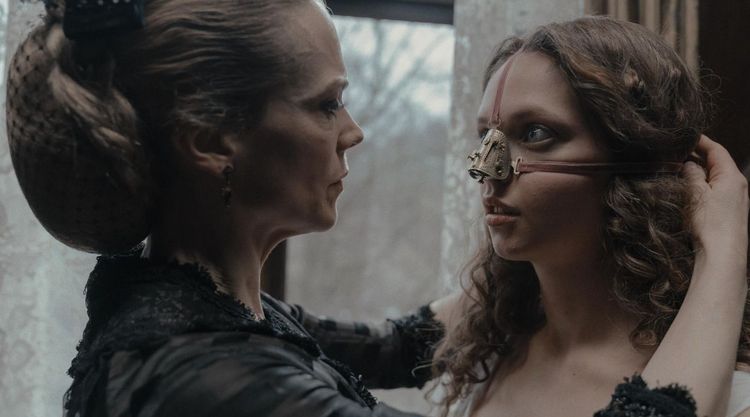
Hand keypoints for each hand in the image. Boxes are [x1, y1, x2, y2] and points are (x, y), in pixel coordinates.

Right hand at [683, 135, 748, 257]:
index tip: (685, 137)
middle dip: (697, 157)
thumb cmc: (711, 224)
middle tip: (676, 154)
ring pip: (715, 178)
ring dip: (698, 173)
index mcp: (731, 176)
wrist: (723, 254)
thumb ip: (691, 174)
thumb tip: (687, 164)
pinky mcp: (730, 212)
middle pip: (717, 163)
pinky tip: (689, 192)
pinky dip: (702, 187)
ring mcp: (735, 199)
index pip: (716, 150)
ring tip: (678, 172)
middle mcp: (737, 185)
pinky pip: (715, 192)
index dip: (700, 141)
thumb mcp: (695, 193)